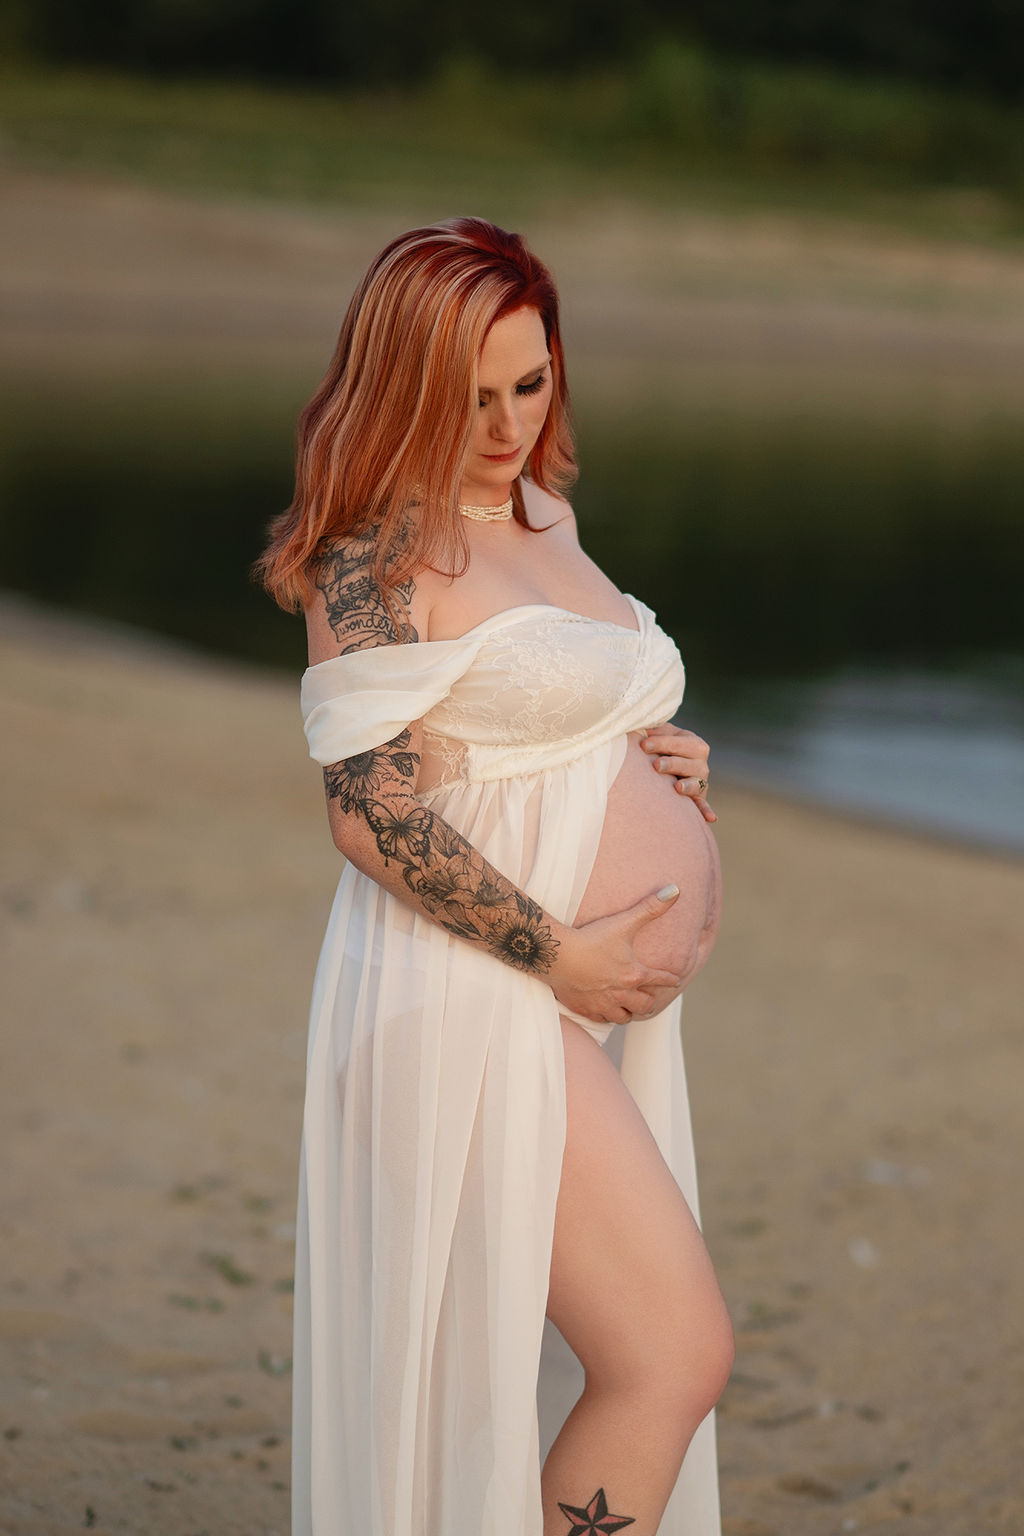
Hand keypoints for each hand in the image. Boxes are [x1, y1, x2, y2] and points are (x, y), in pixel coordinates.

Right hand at [548, 885, 683, 1024]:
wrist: (557, 954)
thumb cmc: (590, 937)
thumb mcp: (624, 922)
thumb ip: (651, 907)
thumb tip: (676, 890)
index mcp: (635, 974)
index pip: (661, 980)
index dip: (671, 979)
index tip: (676, 980)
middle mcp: (623, 993)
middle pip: (645, 1006)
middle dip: (649, 1002)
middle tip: (649, 998)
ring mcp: (603, 1004)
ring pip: (624, 1017)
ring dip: (628, 1012)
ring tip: (628, 1006)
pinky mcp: (585, 1009)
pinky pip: (602, 1020)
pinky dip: (606, 1016)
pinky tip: (605, 1010)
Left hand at [639, 723, 716, 822]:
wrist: (668, 763)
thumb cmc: (661, 745)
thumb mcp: (661, 734)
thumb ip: (654, 729)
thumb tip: (643, 727)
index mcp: (694, 744)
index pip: (681, 742)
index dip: (663, 742)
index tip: (644, 745)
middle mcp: (701, 763)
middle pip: (690, 764)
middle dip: (673, 764)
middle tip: (656, 765)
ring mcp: (700, 782)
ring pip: (697, 784)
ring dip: (688, 786)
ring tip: (677, 787)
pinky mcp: (698, 798)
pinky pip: (702, 805)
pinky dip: (706, 811)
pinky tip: (710, 818)